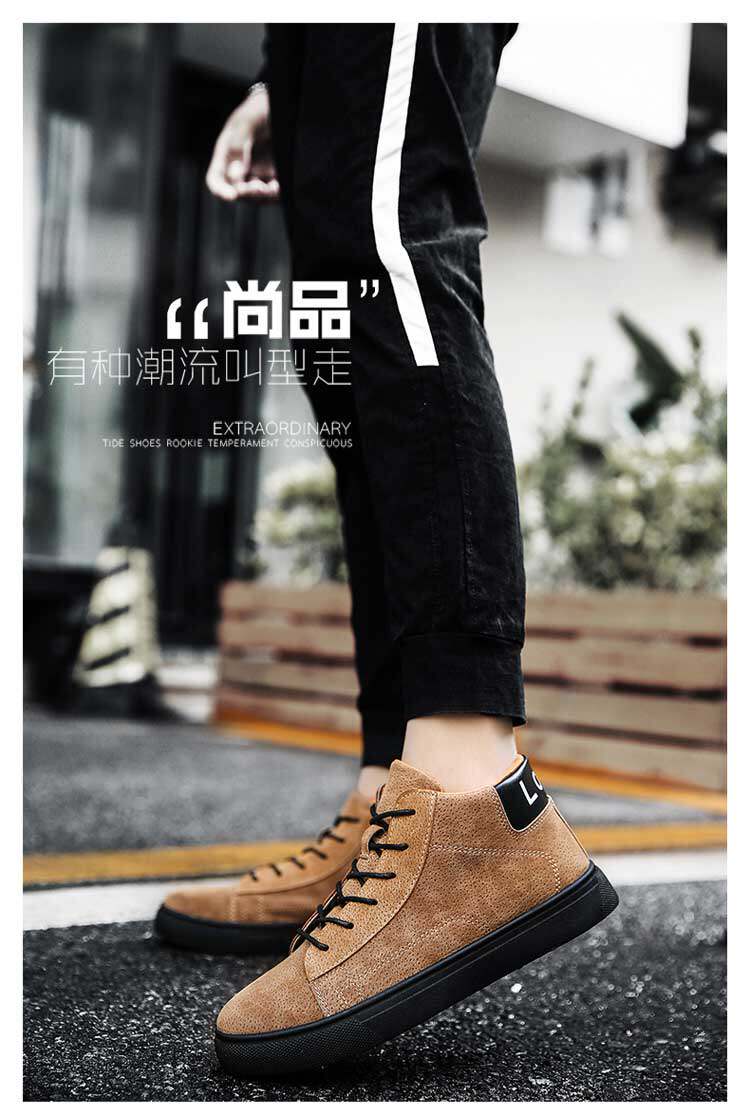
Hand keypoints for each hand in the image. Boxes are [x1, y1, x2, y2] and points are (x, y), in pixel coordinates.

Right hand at [205, 86, 278, 201]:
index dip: (220, 190)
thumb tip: (235, 176)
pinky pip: (272, 192)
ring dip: (263, 197)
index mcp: (226, 155)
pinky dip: (275, 194)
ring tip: (274, 188)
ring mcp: (257, 172)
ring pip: (255, 196)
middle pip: (237, 192)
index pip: (216, 180)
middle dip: (247, 194)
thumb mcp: (247, 123)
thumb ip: (238, 147)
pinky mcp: (274, 175)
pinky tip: (281, 187)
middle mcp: (240, 167)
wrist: (284, 104)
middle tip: (259, 187)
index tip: (231, 196)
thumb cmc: (259, 109)